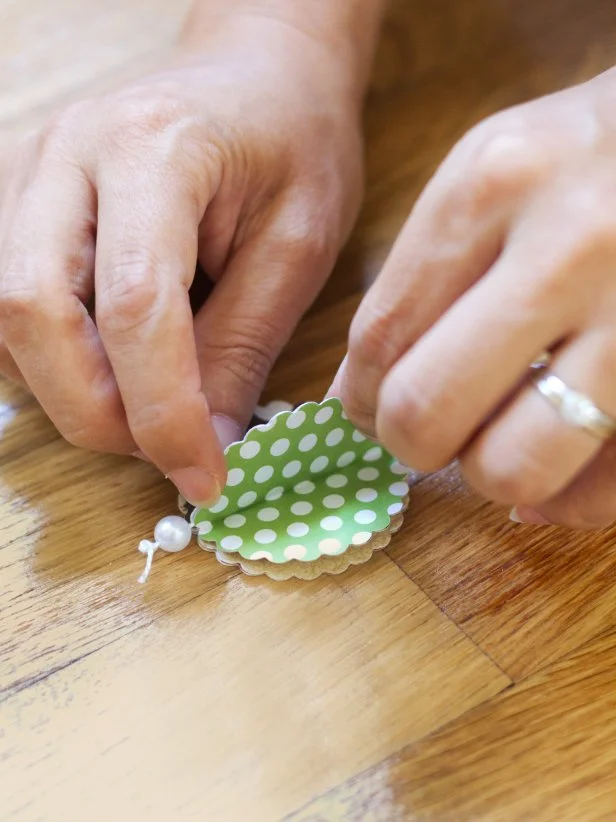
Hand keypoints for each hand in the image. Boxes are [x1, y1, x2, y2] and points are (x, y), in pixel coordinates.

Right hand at [0, 12, 363, 504]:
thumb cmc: (293, 144)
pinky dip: (52, 361)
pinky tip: (111, 371)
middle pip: (35, 313)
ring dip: (70, 391)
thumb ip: (244, 344)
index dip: (164, 412)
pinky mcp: (20, 200)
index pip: (135, 306)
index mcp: (152, 150)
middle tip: (166, 453)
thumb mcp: (298, 244)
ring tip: (147, 411)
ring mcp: (27, 173)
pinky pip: (6, 306)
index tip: (207, 476)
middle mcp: (66, 156)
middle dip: (96, 412)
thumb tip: (204, 443)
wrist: (258, 74)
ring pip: (5, 317)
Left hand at [334, 68, 615, 529]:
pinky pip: (603, 490)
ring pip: (513, 465)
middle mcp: (569, 250)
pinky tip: (557, 469)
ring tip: (498, 440)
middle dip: (410, 442)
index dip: (358, 397)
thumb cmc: (582, 161)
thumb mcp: (489, 178)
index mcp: (494, 188)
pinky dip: (566, 501)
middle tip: (429, 430)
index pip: (380, 338)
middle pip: (428, 409)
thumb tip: (356, 397)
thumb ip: (417, 280)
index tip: (368, 408)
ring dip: (487, 472)